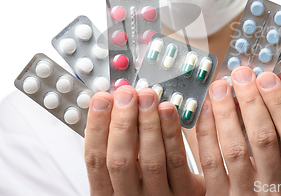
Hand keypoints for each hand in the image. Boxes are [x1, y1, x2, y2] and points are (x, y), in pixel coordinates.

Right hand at [84, 85, 205, 195]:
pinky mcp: (185, 193)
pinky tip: (168, 110)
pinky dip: (172, 132)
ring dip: (148, 123)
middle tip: (127, 94)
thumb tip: (114, 102)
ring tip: (148, 96)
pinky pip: (178, 160)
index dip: (96, 127)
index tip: (101, 99)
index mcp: (109, 194)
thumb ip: (120, 146)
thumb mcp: (126, 175)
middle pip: (120, 161)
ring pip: (151, 159)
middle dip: (122, 122)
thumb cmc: (148, 189)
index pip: (95, 160)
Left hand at [196, 67, 280, 195]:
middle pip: (264, 137)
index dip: (280, 103)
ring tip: (221, 86)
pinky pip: (210, 161)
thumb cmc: (277, 194)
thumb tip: (267, 94)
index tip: (267, 78)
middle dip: (251, 100)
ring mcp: (246, 194)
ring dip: (226, 112)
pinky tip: (206, 110)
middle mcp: (275, 187)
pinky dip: (206, 132)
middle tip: (241, 75)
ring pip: (234, 148)